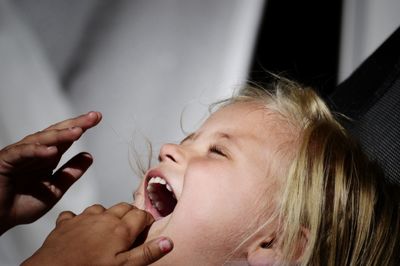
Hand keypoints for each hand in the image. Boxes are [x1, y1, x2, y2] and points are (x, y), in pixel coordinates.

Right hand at [0, 111, 101, 233]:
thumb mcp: (54, 189)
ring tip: (78, 131)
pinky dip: (37, 151)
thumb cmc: (20, 205)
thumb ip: (70, 173)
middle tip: (94, 117)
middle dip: (75, 124)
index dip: (81, 127)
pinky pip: (22, 153)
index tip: (98, 118)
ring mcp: (19, 155)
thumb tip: (89, 156)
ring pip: (41, 140)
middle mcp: (35, 152)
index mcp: (47, 157)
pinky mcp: (5, 161)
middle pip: (57, 133)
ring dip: (59, 135)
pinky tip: (52, 150)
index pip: (67, 138)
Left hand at [22, 203, 172, 265]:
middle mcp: (104, 218)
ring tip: (108, 228)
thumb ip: (146, 253)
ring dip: (107, 215)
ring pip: (101, 208)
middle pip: (123, 207)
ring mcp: (84, 218)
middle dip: (130, 214)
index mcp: (120, 229)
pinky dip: (80, 219)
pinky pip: (75, 214)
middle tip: (132, 227)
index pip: (141, 215)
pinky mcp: (66, 222)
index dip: (147, 220)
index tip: (148, 228)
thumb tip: (168, 242)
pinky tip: (80, 229)